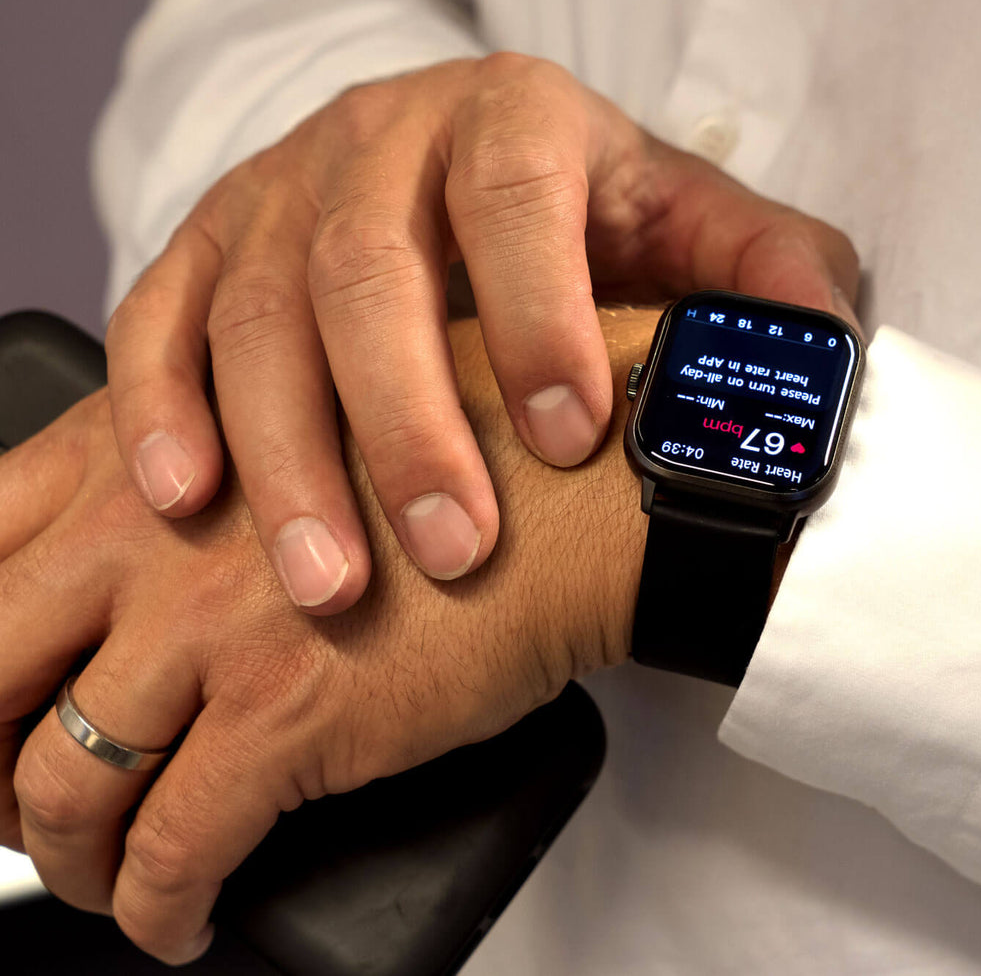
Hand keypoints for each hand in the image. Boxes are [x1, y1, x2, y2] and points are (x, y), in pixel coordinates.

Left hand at [2, 310, 653, 964]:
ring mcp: (206, 627)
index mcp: (147, 443)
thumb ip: (201, 467)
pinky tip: (178, 915)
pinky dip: (152, 908)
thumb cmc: (461, 452)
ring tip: (104, 874)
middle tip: (18, 799)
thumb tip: (145, 565)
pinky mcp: (282, 719)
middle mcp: (149, 528)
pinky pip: (169, 852)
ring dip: (63, 857)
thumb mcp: (300, 418)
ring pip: (60, 786)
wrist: (571, 494)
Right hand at [104, 52, 858, 612]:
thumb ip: (762, 277)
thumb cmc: (589, 217)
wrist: (469, 173)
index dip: (536, 315)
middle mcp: (383, 139)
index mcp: (513, 120)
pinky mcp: (209, 242)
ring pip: (258, 311)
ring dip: (288, 453)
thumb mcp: (692, 228)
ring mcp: (281, 188)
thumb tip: (823, 353)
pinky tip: (187, 496)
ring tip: (327, 579)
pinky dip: (165, 405)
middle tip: (450, 548)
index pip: (517, 202)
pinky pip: (162, 316)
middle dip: (405, 419)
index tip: (569, 436)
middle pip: (368, 269)